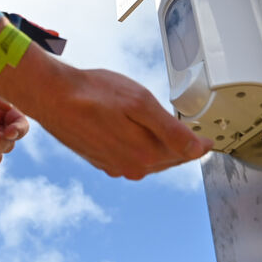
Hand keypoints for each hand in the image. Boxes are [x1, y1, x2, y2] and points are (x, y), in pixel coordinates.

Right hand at [25, 64, 212, 179]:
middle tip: (193, 136)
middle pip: (168, 158)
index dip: (199, 142)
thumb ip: (170, 130)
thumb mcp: (139, 103)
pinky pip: (130, 157)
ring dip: (160, 148)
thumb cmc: (93, 94)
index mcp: (145, 155)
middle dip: (181, 147)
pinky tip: (137, 135)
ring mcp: (114, 165)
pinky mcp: (101, 160)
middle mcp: (131, 167)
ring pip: (149, 159)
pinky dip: (139, 147)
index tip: (209, 139)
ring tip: (169, 135)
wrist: (52, 96)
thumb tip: (197, 149)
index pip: (185, 152)